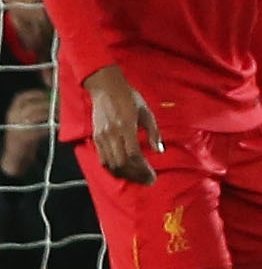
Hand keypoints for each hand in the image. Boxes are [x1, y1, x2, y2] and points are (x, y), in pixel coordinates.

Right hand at [80, 68, 155, 183]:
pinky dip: (113, 168)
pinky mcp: (95, 138)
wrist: (106, 88)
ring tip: (137, 177)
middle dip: (135, 175)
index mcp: (126, 127)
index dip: (143, 169)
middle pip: (122, 163)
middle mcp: (112, 134)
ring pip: (110, 164)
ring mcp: (102, 137)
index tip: (152, 176)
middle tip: (147, 180)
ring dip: (124, 174)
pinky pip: (102, 159)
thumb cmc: (129, 98)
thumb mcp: (147, 112)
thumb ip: (153, 132)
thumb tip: (159, 150)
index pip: (134, 155)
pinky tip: (123, 170)